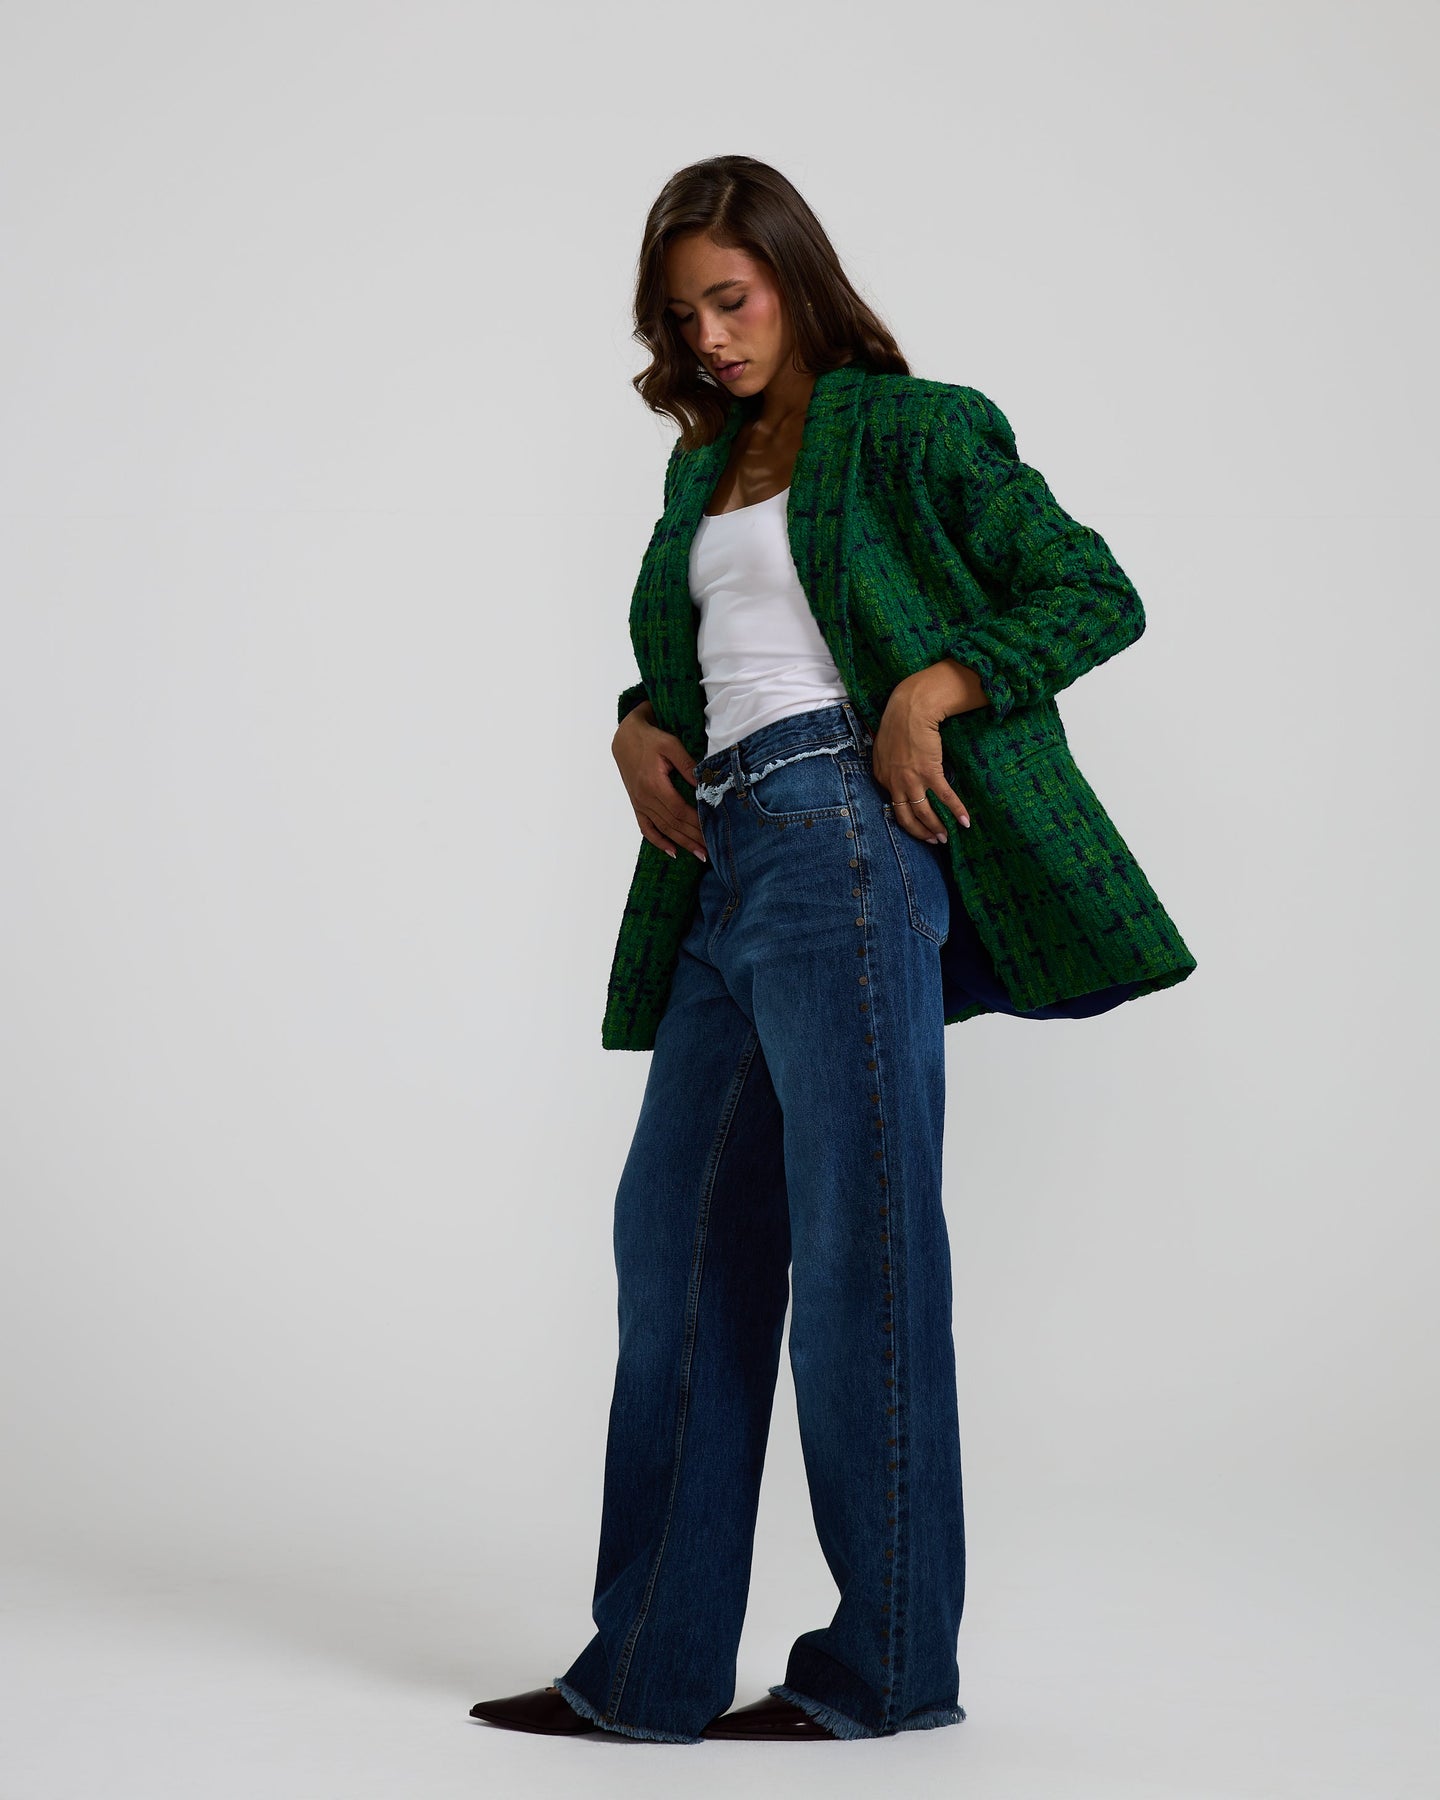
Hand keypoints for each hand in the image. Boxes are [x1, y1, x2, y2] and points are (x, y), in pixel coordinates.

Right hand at [612, 702, 707, 861]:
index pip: (679, 810)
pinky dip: (658, 841)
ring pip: (663, 829)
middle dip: (693, 838)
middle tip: (712, 849)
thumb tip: (705, 783)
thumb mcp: (671, 745)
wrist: (625, 737)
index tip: (712, 831)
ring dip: (682, 843)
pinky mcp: (637, 805)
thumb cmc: (650, 738)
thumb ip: (688, 765)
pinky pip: (646, 828)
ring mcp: (639, 803)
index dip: (696, 823)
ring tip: (699, 854)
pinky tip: (672, 851)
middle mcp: (645, 798)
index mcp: (653, 784)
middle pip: (673, 824)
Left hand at [872, 661, 980, 842]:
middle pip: (906, 817)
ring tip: (947, 837)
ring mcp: (911, 779)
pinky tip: (965, 822)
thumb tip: (901, 775)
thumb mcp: (885, 747)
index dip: (908, 820)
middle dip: (920, 833)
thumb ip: (890, 765)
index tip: (920, 826)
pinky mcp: (929, 772)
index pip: (894, 806)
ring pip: (923, 812)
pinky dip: (956, 811)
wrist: (911, 707)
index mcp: (882, 776)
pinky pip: (944, 797)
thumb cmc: (899, 722)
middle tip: (933, 841)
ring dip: (937, 828)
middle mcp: (894, 782)